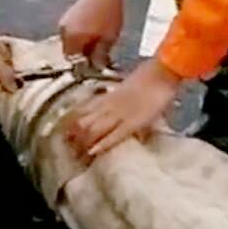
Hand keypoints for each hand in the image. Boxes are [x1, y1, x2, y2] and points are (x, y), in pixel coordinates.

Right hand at [59, 0, 122, 69]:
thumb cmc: (109, 14)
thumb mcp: (108, 38)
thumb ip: (99, 55)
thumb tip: (95, 68)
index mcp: (73, 39)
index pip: (73, 61)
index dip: (83, 65)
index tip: (93, 66)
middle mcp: (64, 32)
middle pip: (70, 52)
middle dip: (81, 56)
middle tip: (96, 56)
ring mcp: (64, 23)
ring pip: (70, 43)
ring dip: (80, 46)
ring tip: (95, 43)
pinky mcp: (66, 17)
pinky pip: (70, 33)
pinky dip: (78, 37)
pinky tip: (91, 33)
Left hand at [66, 57, 182, 158]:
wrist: (162, 72)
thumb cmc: (149, 77)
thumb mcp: (128, 88)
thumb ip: (119, 98)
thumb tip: (114, 108)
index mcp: (108, 97)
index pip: (83, 111)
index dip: (72, 123)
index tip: (65, 134)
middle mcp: (109, 105)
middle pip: (83, 122)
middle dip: (74, 138)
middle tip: (68, 151)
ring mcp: (119, 114)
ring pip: (93, 129)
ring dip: (84, 143)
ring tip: (77, 156)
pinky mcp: (132, 123)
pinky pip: (114, 135)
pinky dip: (103, 145)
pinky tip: (93, 153)